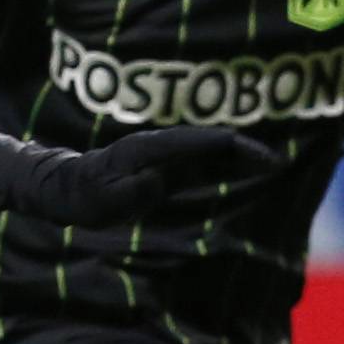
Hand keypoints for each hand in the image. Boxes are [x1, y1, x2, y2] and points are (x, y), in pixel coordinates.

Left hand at [35, 127, 276, 228]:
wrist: (65, 189)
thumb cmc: (84, 197)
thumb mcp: (105, 200)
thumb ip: (133, 191)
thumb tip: (158, 182)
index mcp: (151, 148)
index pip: (202, 142)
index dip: (236, 148)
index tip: (263, 158)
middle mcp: (160, 146)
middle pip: (212, 142)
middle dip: (246, 150)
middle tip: (278, 162)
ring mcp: (162, 156)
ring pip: (209, 152)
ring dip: (239, 157)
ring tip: (271, 165)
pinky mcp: (163, 169)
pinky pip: (200, 164)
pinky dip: (224, 166)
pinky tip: (242, 171)